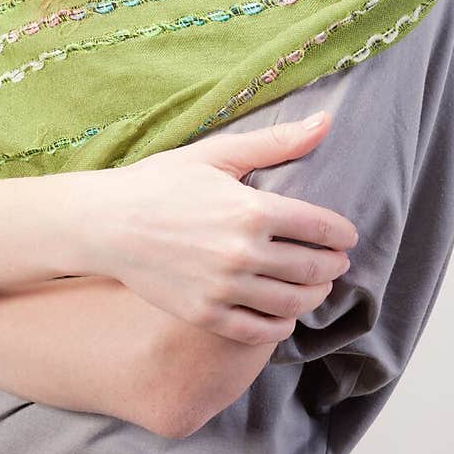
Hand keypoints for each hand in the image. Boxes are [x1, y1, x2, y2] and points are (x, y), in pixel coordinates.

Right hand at [90, 111, 357, 343]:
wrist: (108, 223)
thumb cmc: (160, 182)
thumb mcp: (216, 154)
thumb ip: (275, 143)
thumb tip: (325, 122)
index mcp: (250, 210)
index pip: (320, 227)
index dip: (341, 233)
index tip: (346, 235)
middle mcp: (242, 253)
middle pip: (312, 268)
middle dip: (333, 265)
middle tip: (335, 261)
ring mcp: (224, 288)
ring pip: (292, 303)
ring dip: (314, 295)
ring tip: (315, 286)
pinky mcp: (206, 315)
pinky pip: (259, 331)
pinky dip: (281, 324)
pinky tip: (284, 314)